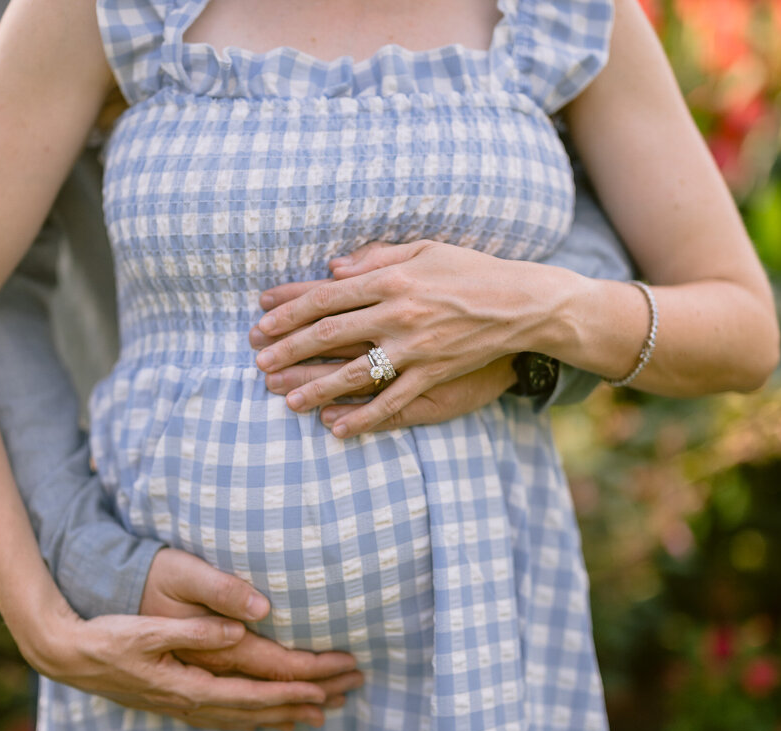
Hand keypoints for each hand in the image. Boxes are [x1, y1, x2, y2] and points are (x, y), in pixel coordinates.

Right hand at [20, 549, 362, 730]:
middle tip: (345, 695)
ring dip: (283, 714)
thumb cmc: (104, 636)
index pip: (255, 689)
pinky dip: (253, 718)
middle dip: (303, 702)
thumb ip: (196, 627)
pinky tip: (264, 718)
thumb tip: (243, 624)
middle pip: (258, 708)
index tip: (328, 683)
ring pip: (244, 717)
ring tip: (320, 714)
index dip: (294, 687)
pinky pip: (226, 717)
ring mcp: (182, 704)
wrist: (64, 653)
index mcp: (190, 681)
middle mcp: (191, 700)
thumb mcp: (148, 626)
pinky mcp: (175, 699)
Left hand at [251, 240, 567, 436]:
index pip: (327, 296)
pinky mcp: (433, 374)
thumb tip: (333, 268)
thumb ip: (377, 258)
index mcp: (392, 279)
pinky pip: (392, 400)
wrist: (523, 303)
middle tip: (258, 362)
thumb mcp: (425, 250)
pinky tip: (335, 428)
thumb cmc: (472, 270)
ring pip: (354, 372)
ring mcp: (416, 348)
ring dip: (315, 386)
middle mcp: (399, 313)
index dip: (289, 309)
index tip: (260, 320)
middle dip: (289, 349)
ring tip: (285, 399)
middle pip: (330, 334)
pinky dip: (363, 417)